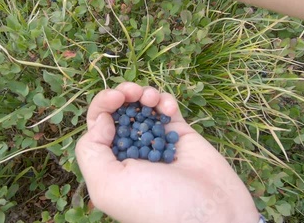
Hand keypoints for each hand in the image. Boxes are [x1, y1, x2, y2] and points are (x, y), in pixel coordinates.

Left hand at [75, 82, 258, 222]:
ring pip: (142, 107)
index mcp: (110, 164)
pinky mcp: (181, 135)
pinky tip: (168, 107)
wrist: (212, 213)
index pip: (97, 125)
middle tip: (132, 91)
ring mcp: (156, 142)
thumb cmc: (157, 204)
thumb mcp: (108, 185)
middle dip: (122, 95)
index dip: (102, 105)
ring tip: (150, 98)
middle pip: (119, 112)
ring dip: (144, 95)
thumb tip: (102, 120)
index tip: (114, 98)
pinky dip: (165, 101)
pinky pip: (168, 110)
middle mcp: (131, 151)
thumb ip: (92, 151)